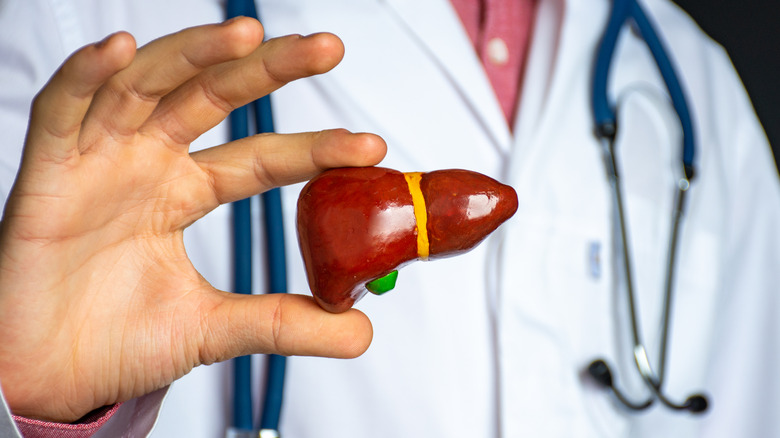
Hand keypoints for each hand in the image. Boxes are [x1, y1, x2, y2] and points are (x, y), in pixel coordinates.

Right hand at [0, 18, 383, 421]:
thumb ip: (284, 323)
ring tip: (247, 35)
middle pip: (214, 97)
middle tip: (327, 48)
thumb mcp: (216, 329)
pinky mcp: (48, 173)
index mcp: (187, 192)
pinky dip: (85, 77)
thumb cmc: (120, 340)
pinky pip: (62, 110)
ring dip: (194, 54)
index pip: (262, 157)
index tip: (369, 148)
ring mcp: (101, 161)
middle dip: (269, 69)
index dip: (313, 149)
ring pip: (148, 85)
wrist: (50, 375)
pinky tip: (118, 48)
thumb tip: (360, 331)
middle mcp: (149, 164)